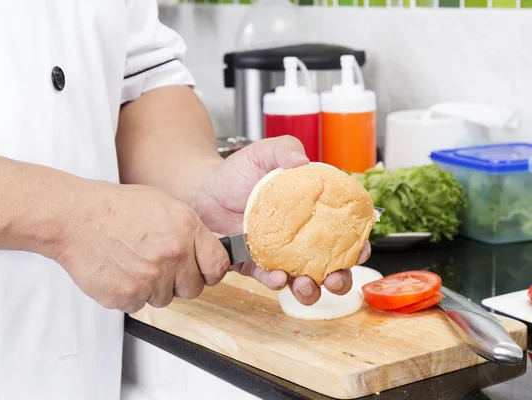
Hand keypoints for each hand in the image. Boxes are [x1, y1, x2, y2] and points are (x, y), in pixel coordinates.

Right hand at [52, 181, 229, 313]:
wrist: (75, 217)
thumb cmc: (116, 208)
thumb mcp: (164, 204)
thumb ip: (190, 230)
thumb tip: (207, 252)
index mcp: (186, 229)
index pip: (218, 265)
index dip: (211, 271)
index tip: (204, 271)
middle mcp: (172, 255)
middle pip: (194, 289)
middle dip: (180, 281)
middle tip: (161, 266)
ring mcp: (149, 278)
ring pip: (164, 299)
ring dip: (153, 287)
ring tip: (134, 262)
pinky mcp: (127, 296)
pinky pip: (138, 305)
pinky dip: (130, 293)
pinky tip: (120, 271)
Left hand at [196, 136, 371, 305]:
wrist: (202, 189)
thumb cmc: (237, 172)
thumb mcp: (263, 153)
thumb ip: (284, 149)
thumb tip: (302, 160)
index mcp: (312, 212)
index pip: (344, 232)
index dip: (358, 245)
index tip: (361, 250)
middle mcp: (300, 237)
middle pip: (331, 266)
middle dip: (340, 279)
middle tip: (336, 277)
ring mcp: (279, 254)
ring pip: (303, 281)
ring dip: (311, 290)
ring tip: (306, 284)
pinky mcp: (255, 264)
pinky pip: (269, 279)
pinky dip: (276, 282)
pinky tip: (277, 277)